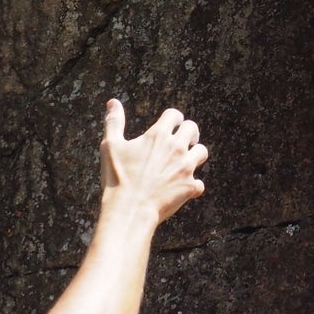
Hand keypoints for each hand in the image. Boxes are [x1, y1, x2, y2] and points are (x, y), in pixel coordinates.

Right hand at [100, 99, 206, 225]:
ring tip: (186, 161)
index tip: (171, 124)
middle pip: (192, 128)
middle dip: (189, 132)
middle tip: (184, 140)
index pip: (174, 115)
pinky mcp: (189, 187)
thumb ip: (114, 122)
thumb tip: (112, 102)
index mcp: (158, 135)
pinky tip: (184, 189)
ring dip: (195, 155)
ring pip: (202, 152)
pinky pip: (200, 184)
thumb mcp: (110, 146)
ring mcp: (185, 167)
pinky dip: (193, 186)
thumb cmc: (117, 178)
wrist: (129, 210)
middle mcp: (176, 147)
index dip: (173, 118)